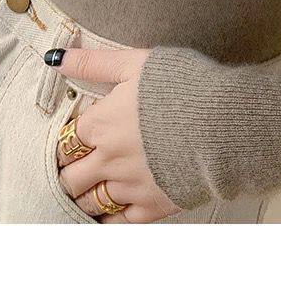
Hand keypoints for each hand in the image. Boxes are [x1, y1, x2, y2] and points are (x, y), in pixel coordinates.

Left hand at [50, 47, 180, 223]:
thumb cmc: (184, 87)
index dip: (70, 139)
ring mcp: (130, 187)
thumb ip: (93, 63)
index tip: (75, 140)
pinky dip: (110, 218)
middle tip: (75, 169)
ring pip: (89, 202)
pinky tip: (112, 211)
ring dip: (84, 197)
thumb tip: (55, 58)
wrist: (225, 123)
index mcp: (101, 124)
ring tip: (88, 191)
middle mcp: (109, 159)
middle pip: (70, 177)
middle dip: (69, 172)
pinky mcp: (153, 207)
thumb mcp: (135, 63)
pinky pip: (118, 222)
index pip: (67, 139)